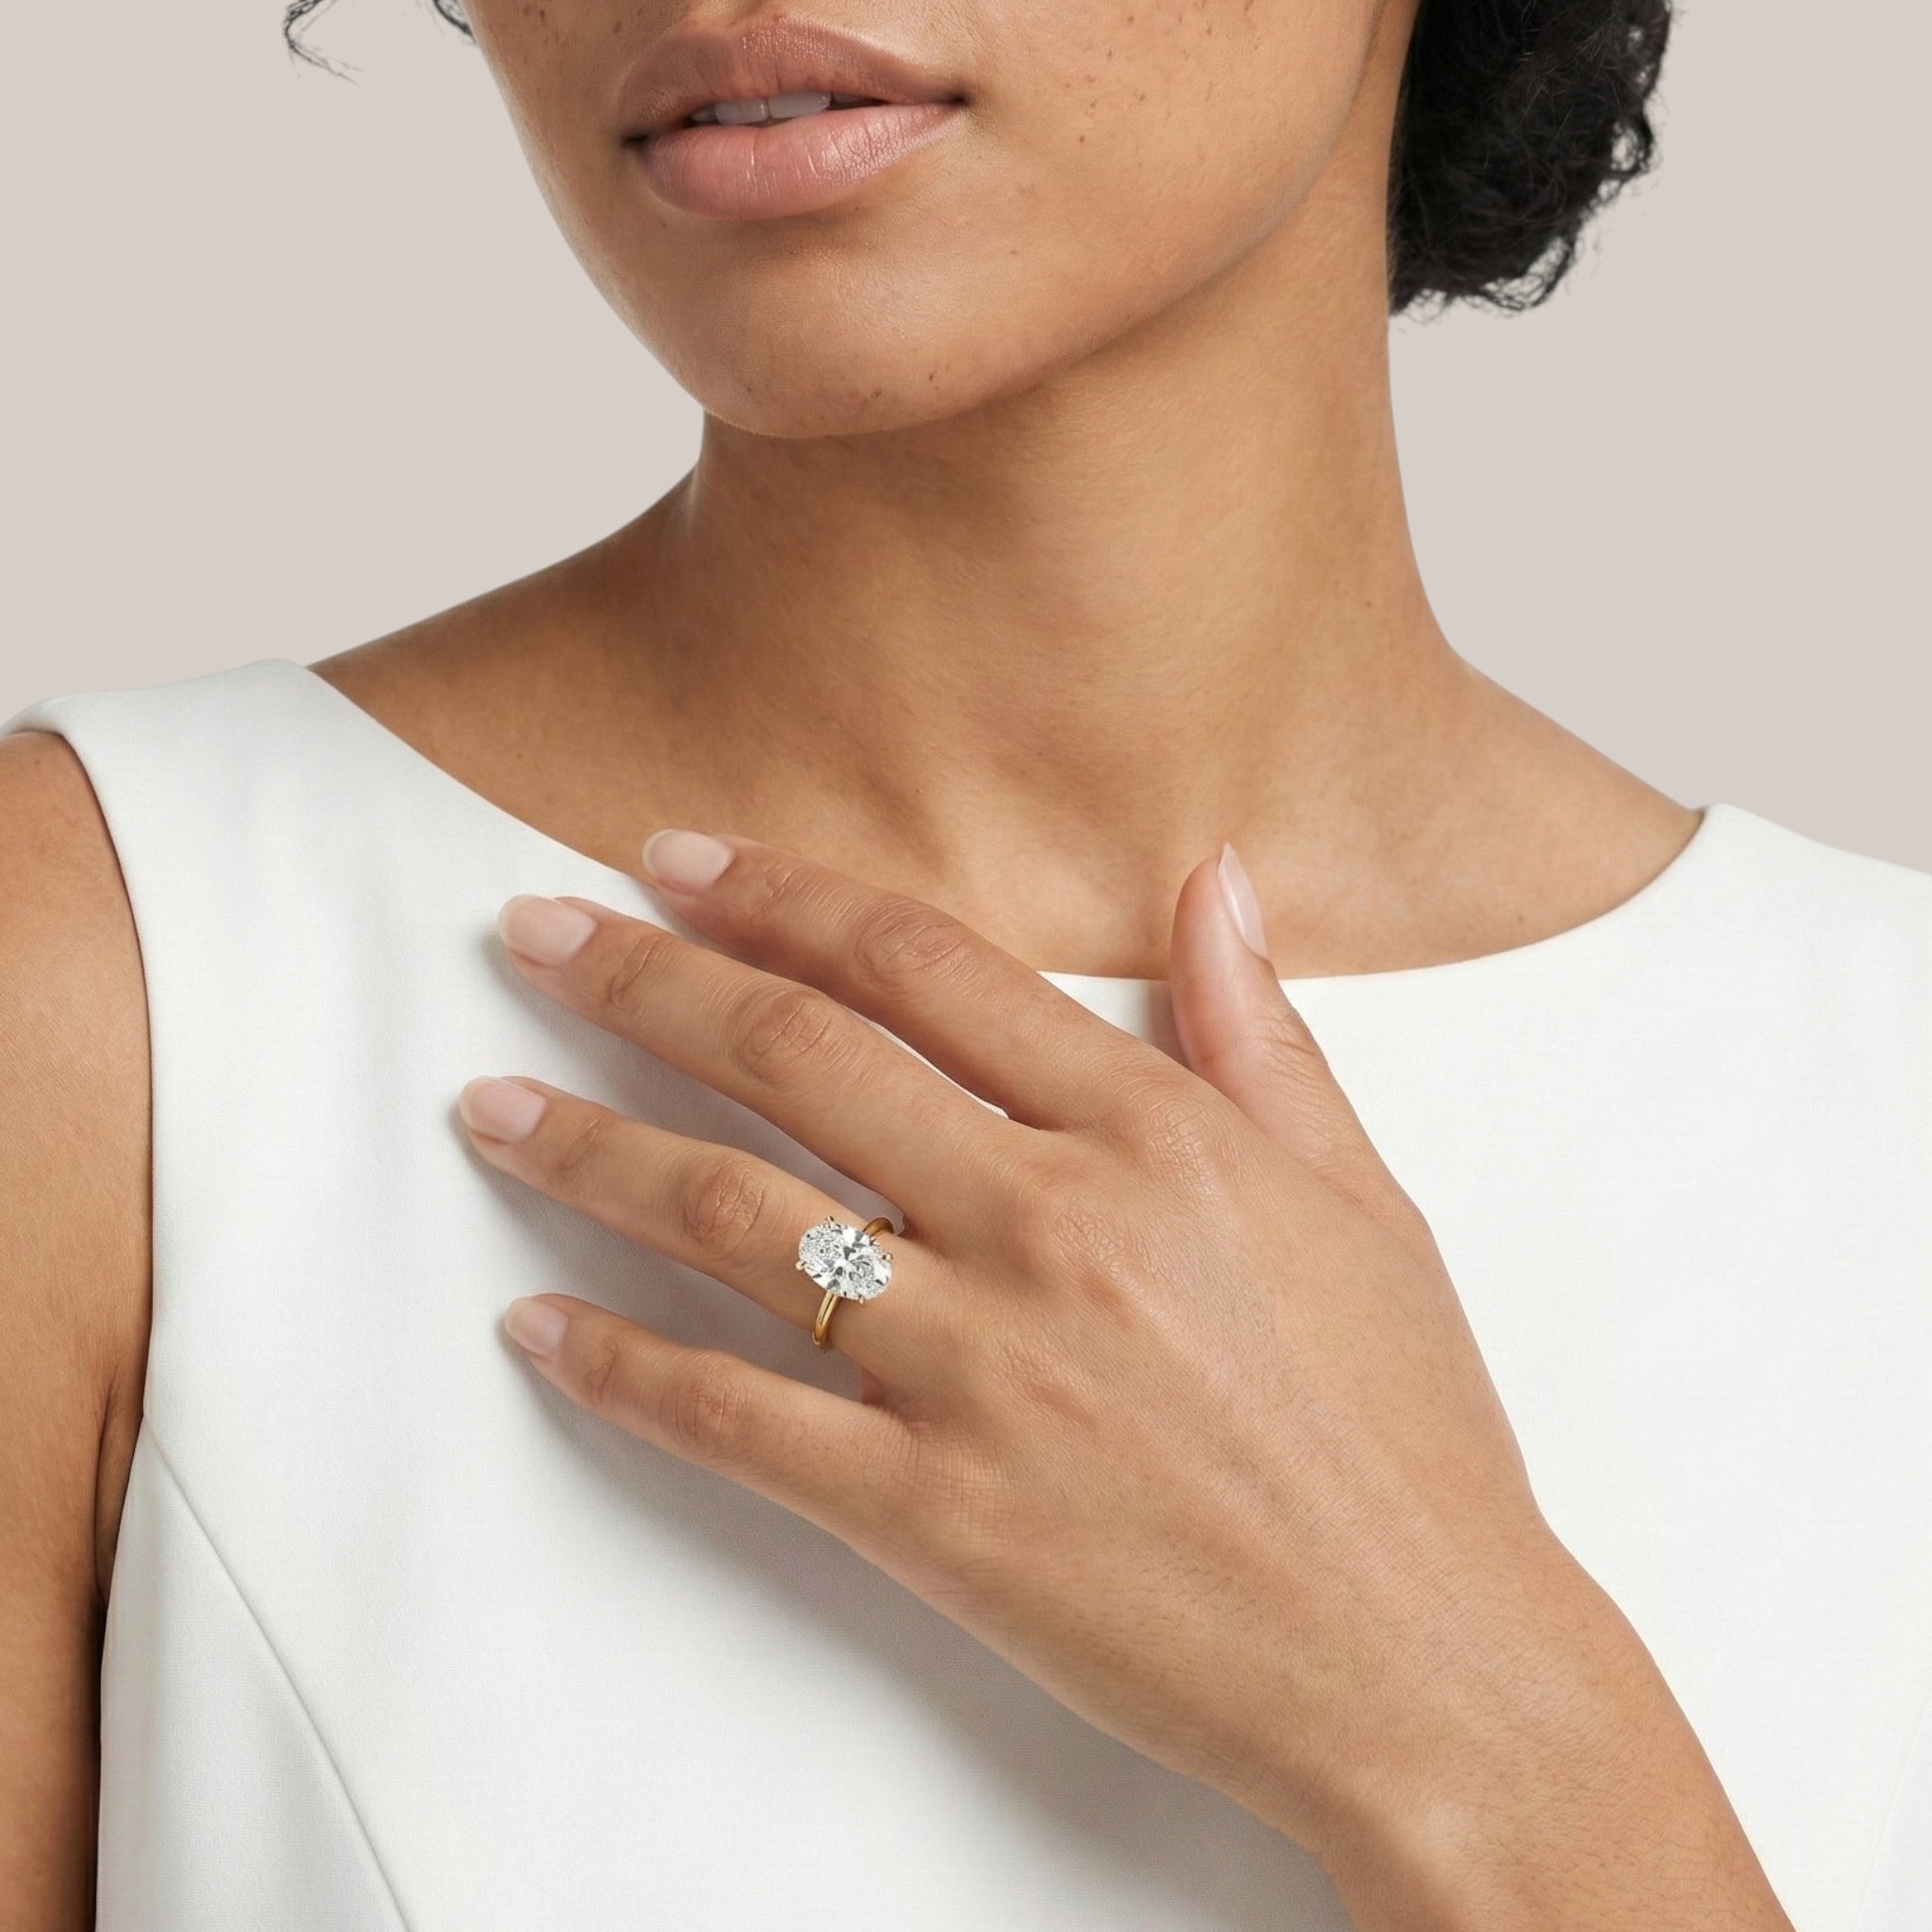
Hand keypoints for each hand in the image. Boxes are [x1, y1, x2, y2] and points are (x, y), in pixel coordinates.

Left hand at [457, 829, 1791, 1930]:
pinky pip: (736, 1421)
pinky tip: (538, 1327)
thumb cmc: (1406, 1431)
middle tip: (531, 935)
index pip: (923, 965)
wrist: (1425, 1663)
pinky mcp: (935, 1514)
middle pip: (796, 1058)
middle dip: (641, 979)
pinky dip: (620, 1369)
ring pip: (733, 1220)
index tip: (677, 859)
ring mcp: (982, 1371)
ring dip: (589, 1151)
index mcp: (1153, 1135)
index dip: (781, 894)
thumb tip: (1218, 879)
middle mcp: (1049, 1227)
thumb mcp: (1362, 1200)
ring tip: (488, 1107)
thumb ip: (1261, 1032)